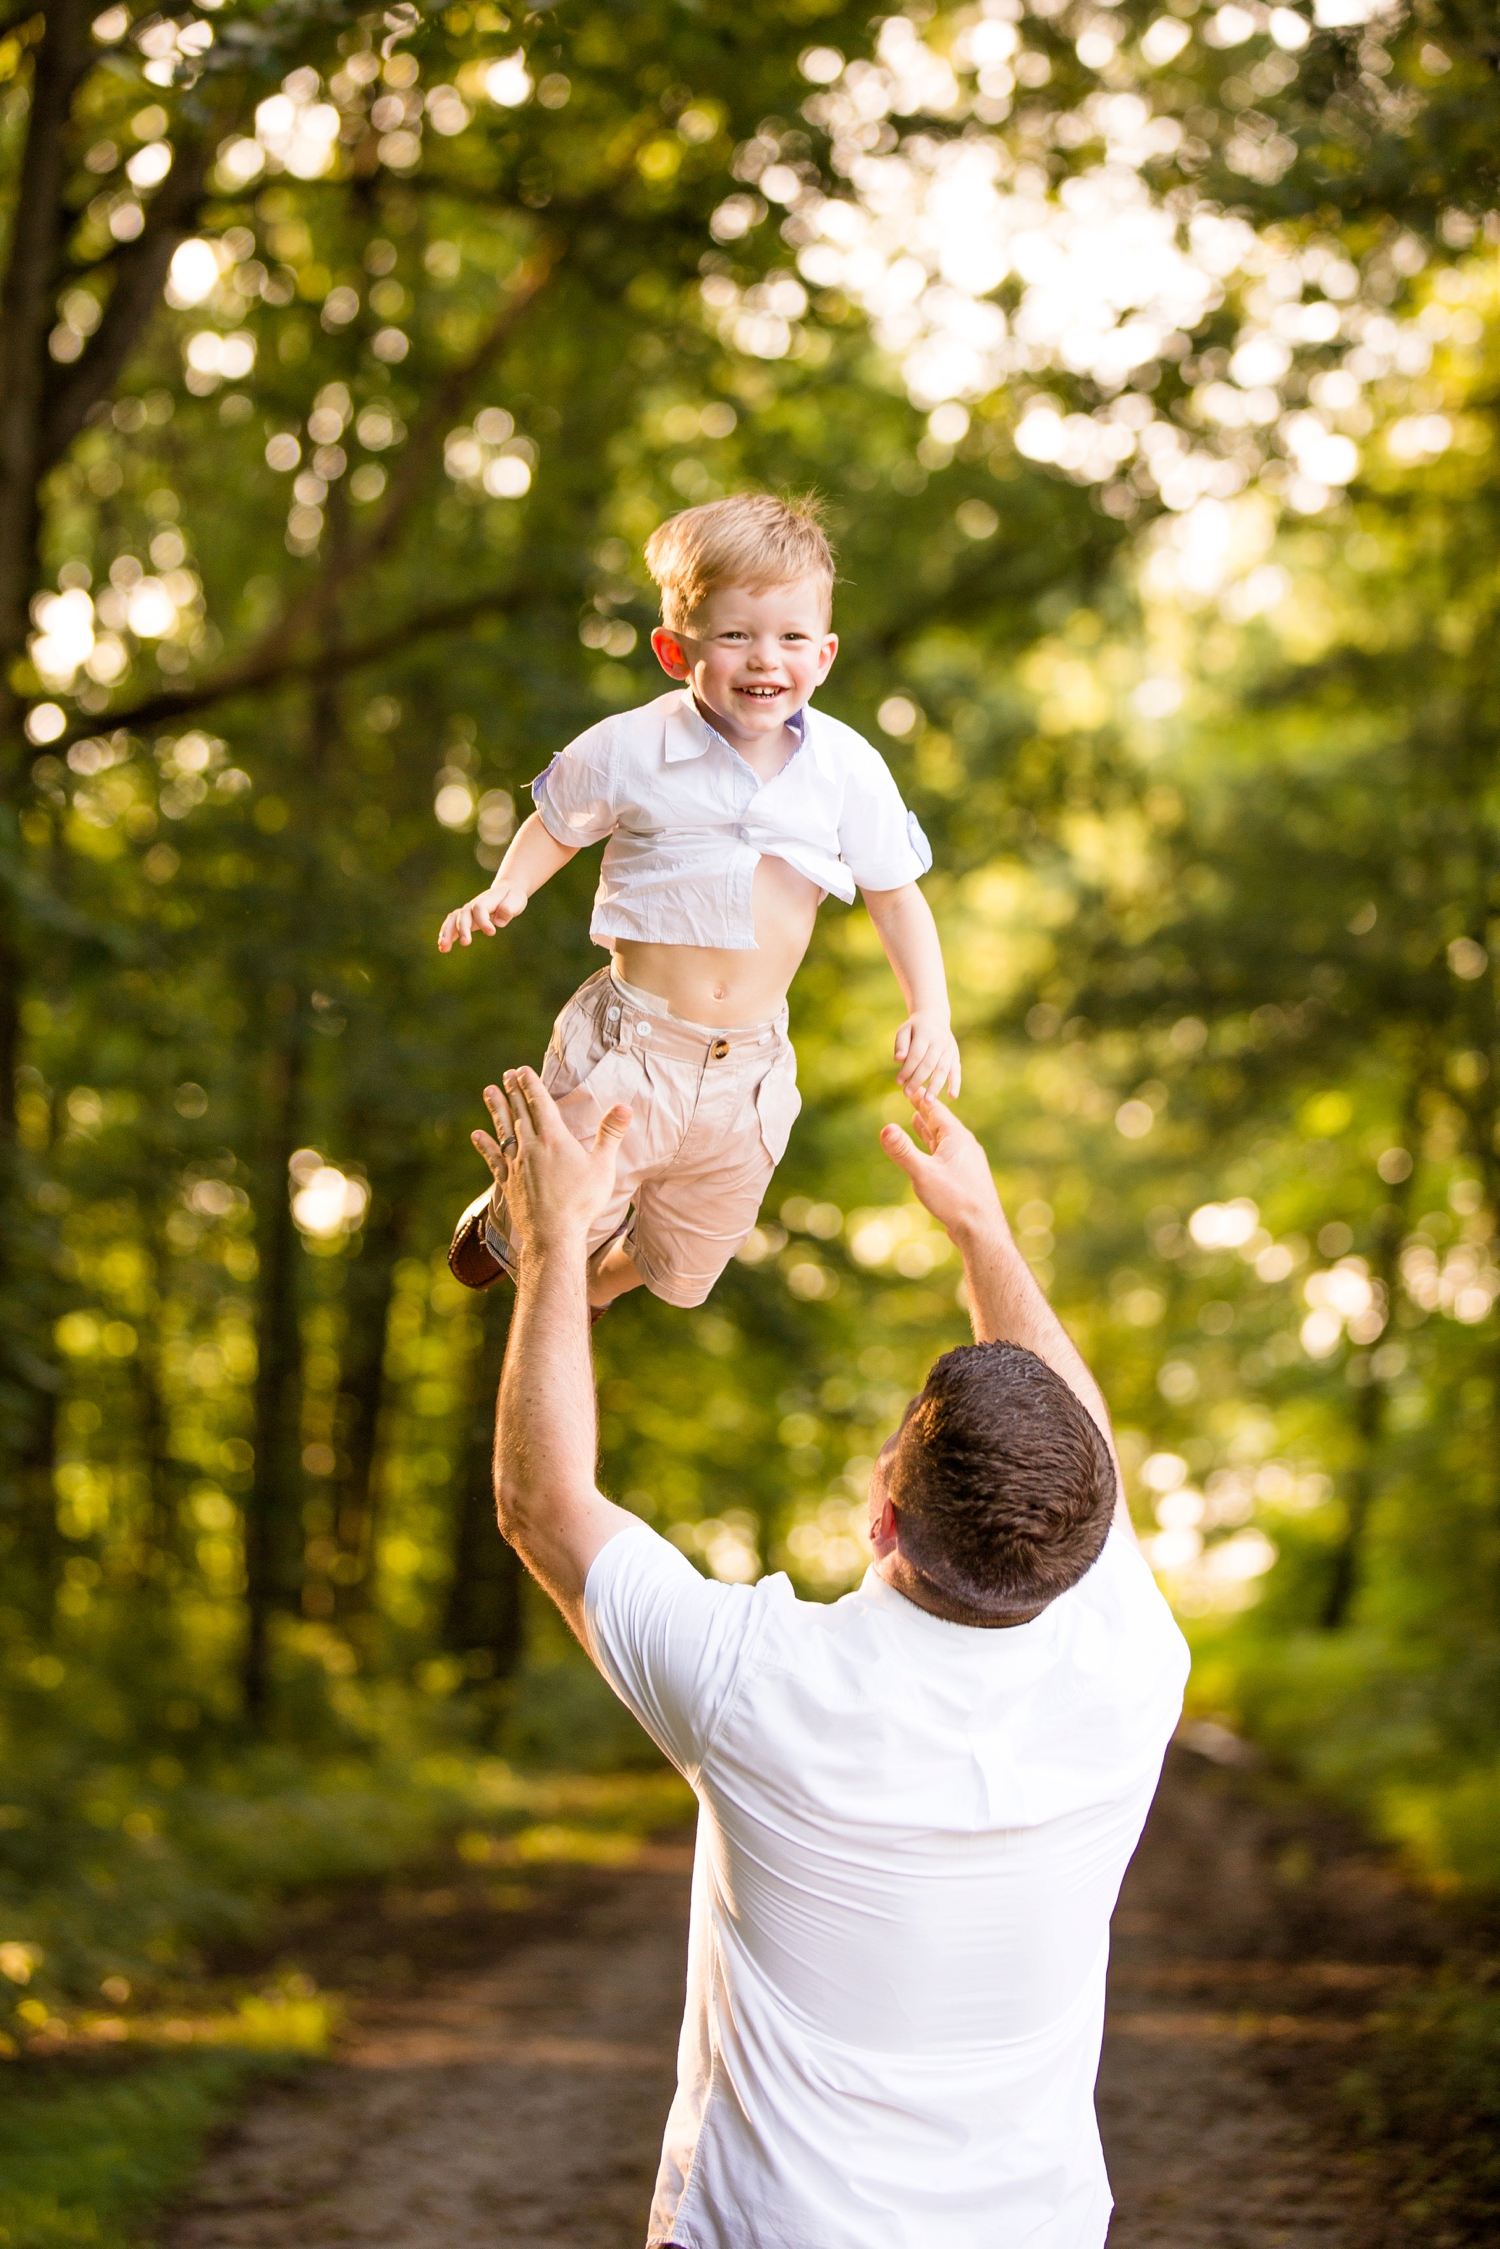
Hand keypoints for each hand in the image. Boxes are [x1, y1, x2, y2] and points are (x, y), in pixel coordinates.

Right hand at [438, 882, 526, 951]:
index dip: (484, 921)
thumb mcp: (516, 900)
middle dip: (462, 929)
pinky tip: (443, 948)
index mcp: (487, 899)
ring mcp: (468, 911)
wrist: (506, 891)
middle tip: (465, 943)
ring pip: (453, 920)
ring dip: (447, 933)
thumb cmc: (512, 897)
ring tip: (443, 947)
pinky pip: (452, 925)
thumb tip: (499, 922)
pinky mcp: (466, 919)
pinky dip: (447, 935)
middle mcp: (474, 904)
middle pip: (464, 915)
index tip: (492, 932)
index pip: (480, 909)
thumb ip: (508, 909)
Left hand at [472, 1070, 630, 1255]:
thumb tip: (624, 1107)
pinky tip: (477, 1135)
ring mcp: (516, 1165)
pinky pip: (493, 1159)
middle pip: (520, 1112)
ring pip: (504, 1130)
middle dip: (513, 1091)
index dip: (530, 1085)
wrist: (553, 1235)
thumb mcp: (603, 1167)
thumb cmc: (581, 1202)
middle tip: (507, 1074)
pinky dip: (485, 1145)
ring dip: (497, 1109)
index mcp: (553, 1139)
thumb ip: (610, 1134)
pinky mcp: (508, 1182)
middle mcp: (530, 1147)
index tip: (521, 1070)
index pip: (539, 1103)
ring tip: (489, 1091)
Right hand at [879, 1087, 1001, 1243]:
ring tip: (918, 1120)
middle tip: (913, 1097)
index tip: (912, 1087)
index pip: (937, 1111)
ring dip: (929, 1129)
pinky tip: (932, 1154)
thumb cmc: (954, 1199)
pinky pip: (947, 1155)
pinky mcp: (965, 1177)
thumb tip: (885, 1128)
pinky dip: (935, 1148)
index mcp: (957, 1138)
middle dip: (925, 1111)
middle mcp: (964, 1146)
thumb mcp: (923, 1174)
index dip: (922, 1099)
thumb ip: (903, 1151)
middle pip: (941, 1123)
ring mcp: (966, 1162)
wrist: (981, 1228)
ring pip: (944, 1139)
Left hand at [893, 1010, 960, 1097]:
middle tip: (907, 1094)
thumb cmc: (915, 1028)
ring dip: (936, 1086)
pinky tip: (952, 1096)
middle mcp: (940, 1042)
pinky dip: (955, 1083)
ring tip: (928, 1101)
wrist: (935, 1018)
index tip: (898, 1082)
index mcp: (926, 1034)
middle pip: (929, 1064)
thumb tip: (898, 1060)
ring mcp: (949, 1049)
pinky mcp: (955, 1056)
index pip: (916, 1055)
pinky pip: (956, 1071)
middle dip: (918, 1080)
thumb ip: (901, 1044)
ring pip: (943, 1069)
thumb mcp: (904, 1030)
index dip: (907, 1069)